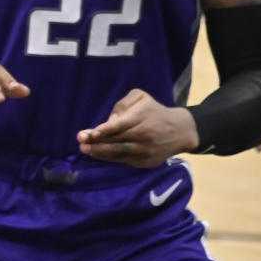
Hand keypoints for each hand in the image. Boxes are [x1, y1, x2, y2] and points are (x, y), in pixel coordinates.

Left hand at [77, 88, 198, 166]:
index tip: (88, 134)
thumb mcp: (140, 97)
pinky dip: (111, 158)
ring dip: (101, 153)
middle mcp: (142, 137)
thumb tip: (110, 120)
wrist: (179, 131)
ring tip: (86, 150)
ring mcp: (144, 151)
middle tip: (81, 143)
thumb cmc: (154, 111)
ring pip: (119, 154)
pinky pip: (125, 160)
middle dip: (96, 143)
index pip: (118, 127)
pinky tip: (99, 155)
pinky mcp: (146, 162)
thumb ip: (123, 105)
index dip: (102, 131)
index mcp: (139, 119)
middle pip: (116, 142)